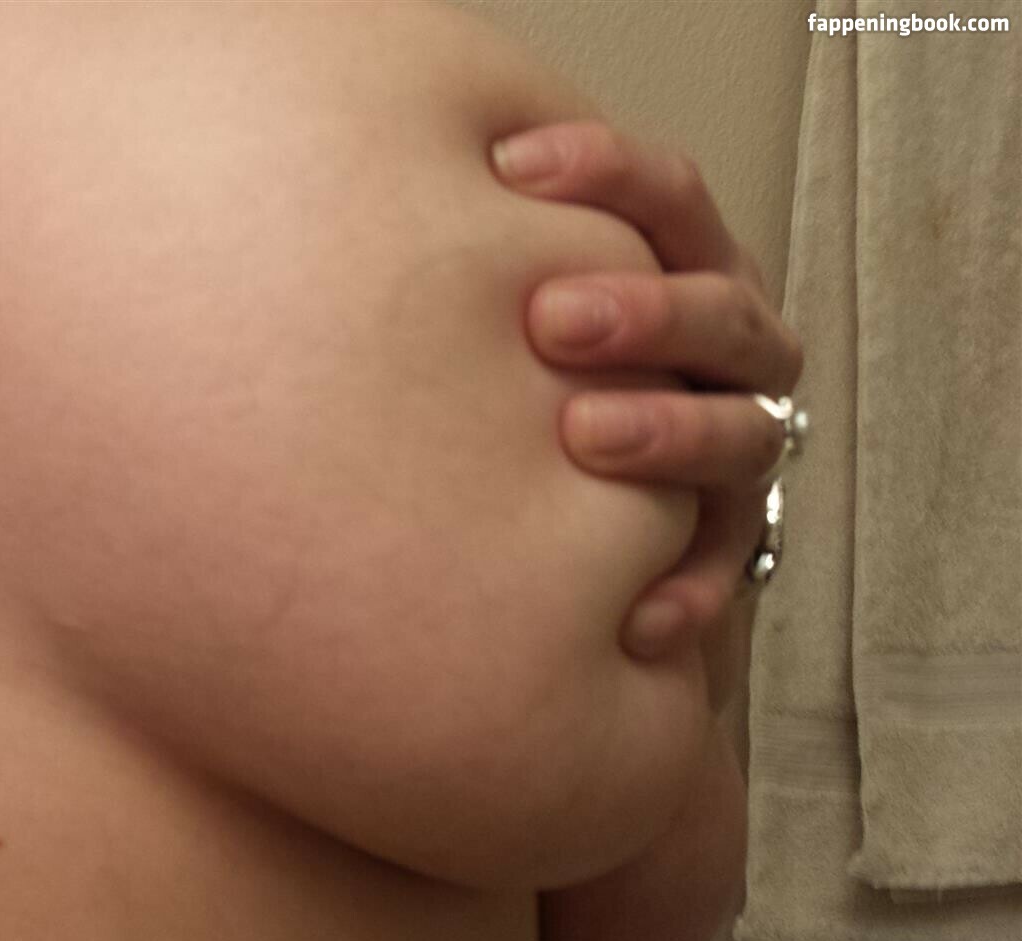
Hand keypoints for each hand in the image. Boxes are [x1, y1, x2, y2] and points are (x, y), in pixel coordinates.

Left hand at [494, 122, 802, 692]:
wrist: (537, 515)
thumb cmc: (494, 378)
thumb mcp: (489, 309)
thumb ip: (470, 262)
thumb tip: (352, 211)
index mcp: (679, 266)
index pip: (672, 198)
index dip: (607, 173)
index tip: (508, 168)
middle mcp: (722, 351)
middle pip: (723, 312)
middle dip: (646, 309)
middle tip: (547, 318)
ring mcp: (734, 441)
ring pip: (743, 431)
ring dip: (670, 433)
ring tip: (582, 438)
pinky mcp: (729, 538)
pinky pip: (730, 566)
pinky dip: (687, 588)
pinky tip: (635, 616)